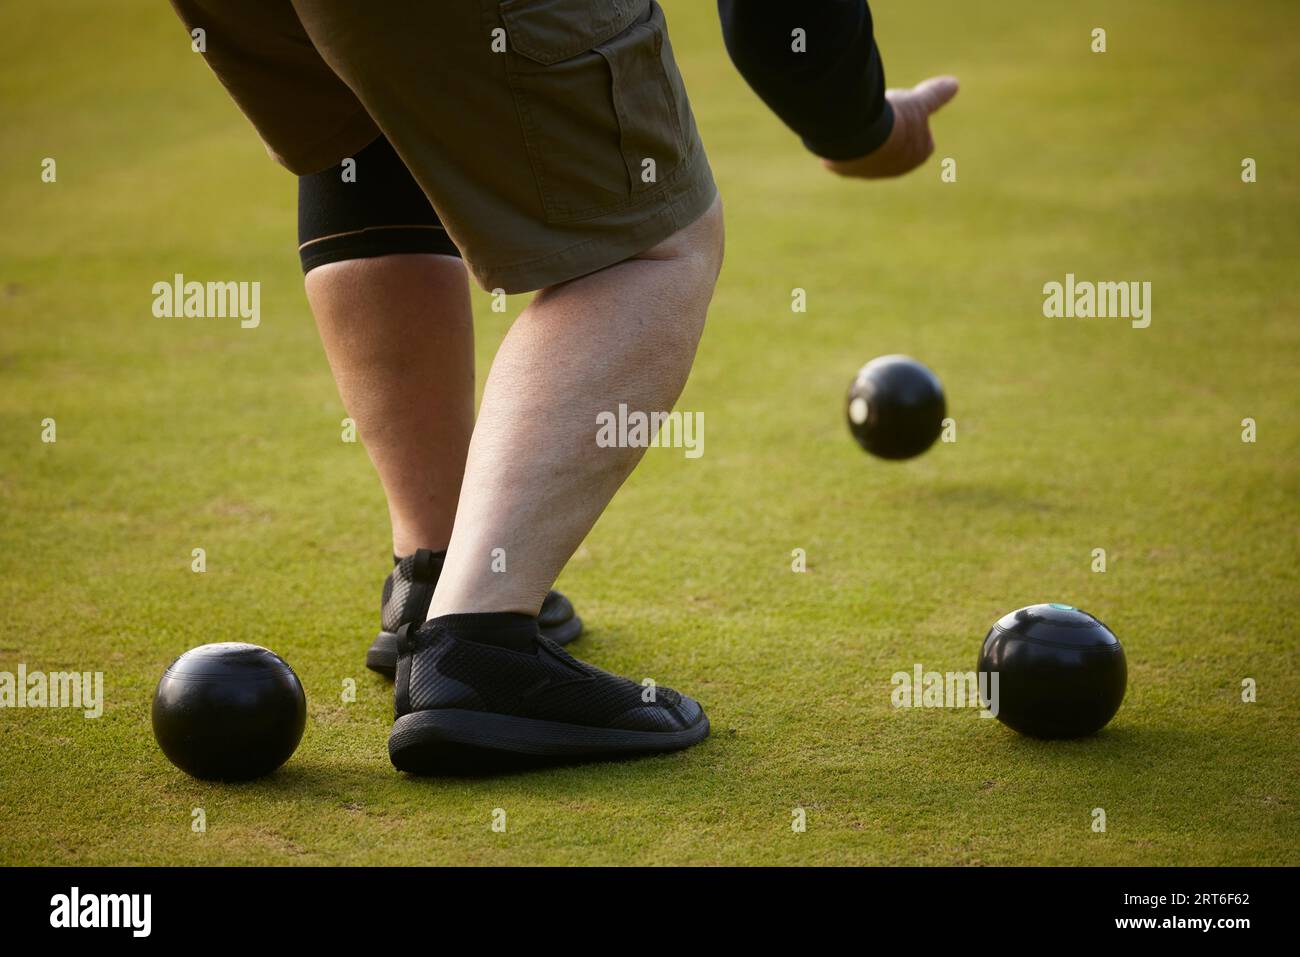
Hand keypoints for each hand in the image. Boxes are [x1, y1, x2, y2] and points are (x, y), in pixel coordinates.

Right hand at [822, 75, 958, 178]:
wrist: (863, 135)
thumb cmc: (896, 119)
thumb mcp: (919, 102)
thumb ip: (935, 95)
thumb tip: (954, 84)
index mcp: (918, 155)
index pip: (923, 140)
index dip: (913, 123)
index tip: (904, 110)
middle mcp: (896, 168)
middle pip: (895, 145)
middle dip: (890, 132)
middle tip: (882, 112)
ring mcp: (871, 171)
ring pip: (871, 150)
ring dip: (868, 137)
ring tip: (862, 118)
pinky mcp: (848, 169)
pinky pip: (850, 153)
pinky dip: (849, 142)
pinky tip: (846, 128)